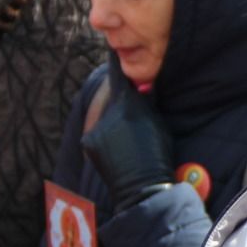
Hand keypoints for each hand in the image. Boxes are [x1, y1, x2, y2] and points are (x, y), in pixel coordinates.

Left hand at [81, 65, 173, 212]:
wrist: (142, 187)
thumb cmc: (158, 155)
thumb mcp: (158, 124)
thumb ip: (145, 103)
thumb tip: (139, 86)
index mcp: (127, 108)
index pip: (118, 80)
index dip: (118, 70)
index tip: (115, 58)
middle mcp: (107, 115)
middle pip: (109, 97)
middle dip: (116, 96)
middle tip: (125, 97)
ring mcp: (95, 128)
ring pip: (102, 114)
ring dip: (110, 116)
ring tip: (125, 128)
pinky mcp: (87, 141)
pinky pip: (97, 129)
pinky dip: (105, 131)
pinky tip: (117, 142)